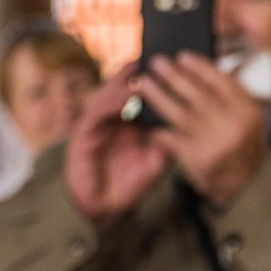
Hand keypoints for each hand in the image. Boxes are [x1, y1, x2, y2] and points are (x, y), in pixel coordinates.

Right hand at [64, 71, 170, 225]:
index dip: (154, 83)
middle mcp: (114, 121)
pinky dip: (110, 104)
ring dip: (123, 85)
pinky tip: (123, 98)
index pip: (142, 98)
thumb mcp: (155, 163)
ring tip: (139, 74)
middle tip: (154, 60)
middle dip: (138, 75)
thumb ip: (167, 144)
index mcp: (131, 126)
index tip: (172, 69)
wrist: (103, 210)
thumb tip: (186, 125)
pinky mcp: (84, 134)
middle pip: (124, 91)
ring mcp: (98, 126)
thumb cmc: (127, 187)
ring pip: (110, 96)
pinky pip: (97, 113)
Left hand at [138, 53, 268, 206]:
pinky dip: (157, 129)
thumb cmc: (243, 148)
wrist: (246, 189)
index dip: (200, 67)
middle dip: (173, 76)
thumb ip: (231, 96)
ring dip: (157, 96)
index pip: (222, 82)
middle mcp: (234, 126)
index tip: (181, 55)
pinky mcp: (199, 160)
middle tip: (156, 62)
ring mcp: (216, 144)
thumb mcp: (249, 121)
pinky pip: (171, 138)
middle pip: (197, 94)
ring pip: (179, 114)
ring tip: (142, 83)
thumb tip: (203, 67)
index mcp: (248, 111)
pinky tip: (144, 118)